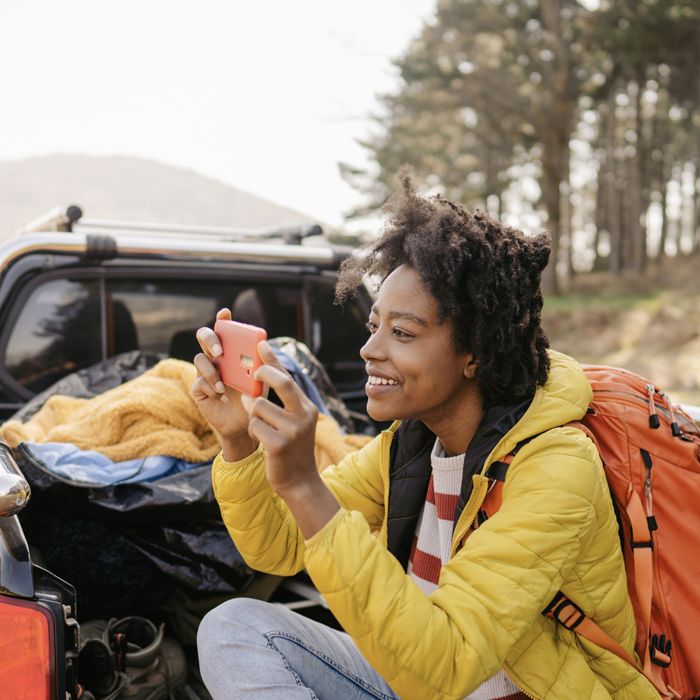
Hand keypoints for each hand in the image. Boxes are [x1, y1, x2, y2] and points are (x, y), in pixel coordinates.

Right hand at [192, 308, 254, 455]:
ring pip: (198, 359)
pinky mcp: (199, 389)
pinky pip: (198, 382)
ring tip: (223, 385)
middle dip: (210, 340)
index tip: (225, 313)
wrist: (246, 422)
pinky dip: (210, 388)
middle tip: (220, 352)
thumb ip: (263, 363)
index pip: (224, 329)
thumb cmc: (256, 397)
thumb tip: (262, 345)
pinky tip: (222, 397)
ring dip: (210, 371)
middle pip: (204, 337)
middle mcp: (216, 357)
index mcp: (232, 351)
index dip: (222, 319)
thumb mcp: (262, 379)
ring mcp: (205, 372)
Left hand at [241, 342, 320, 495]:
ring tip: (261, 427)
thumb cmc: (290, 448)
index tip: (260, 345)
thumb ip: (281, 403)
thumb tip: (258, 377)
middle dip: (262, 374)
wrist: (299, 481)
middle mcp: (303, 415)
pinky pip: (254, 426)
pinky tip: (262, 441)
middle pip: (281, 382)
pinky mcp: (279, 444)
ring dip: (253, 415)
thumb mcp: (293, 422)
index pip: (288, 376)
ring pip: (259, 407)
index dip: (273, 359)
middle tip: (251, 375)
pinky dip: (253, 431)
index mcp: (306, 407)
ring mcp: (293, 430)